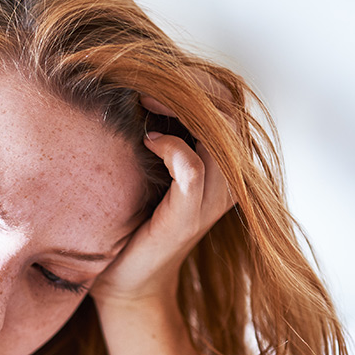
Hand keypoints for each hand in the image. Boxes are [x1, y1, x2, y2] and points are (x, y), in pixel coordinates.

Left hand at [92, 94, 234, 307]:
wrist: (124, 283)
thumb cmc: (129, 222)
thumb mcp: (146, 168)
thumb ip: (157, 132)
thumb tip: (138, 84)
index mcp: (222, 162)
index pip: (229, 99)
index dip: (199, 77)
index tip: (157, 71)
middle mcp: (227, 177)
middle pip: (230, 107)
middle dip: (191, 84)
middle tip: (147, 80)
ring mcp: (211, 199)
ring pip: (220, 132)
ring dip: (181, 108)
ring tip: (144, 102)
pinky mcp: (188, 217)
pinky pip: (193, 169)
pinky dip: (172, 148)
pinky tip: (149, 142)